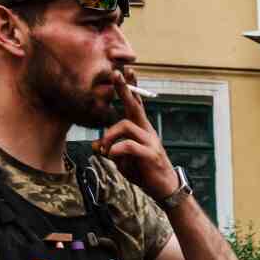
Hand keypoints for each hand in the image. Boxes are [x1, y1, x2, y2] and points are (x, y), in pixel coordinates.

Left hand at [97, 71, 181, 203]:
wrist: (165, 189)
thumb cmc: (145, 172)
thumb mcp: (123, 160)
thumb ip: (110, 150)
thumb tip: (94, 145)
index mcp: (142, 129)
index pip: (136, 104)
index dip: (130, 88)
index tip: (125, 71)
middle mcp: (147, 131)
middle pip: (134, 105)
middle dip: (124, 89)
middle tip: (116, 73)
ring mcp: (150, 141)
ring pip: (124, 126)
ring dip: (108, 136)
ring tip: (104, 150)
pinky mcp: (150, 154)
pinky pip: (128, 145)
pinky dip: (115, 150)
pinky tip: (111, 156)